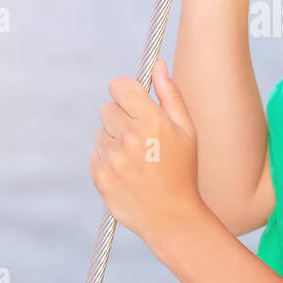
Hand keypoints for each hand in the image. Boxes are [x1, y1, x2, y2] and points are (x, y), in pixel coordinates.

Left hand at [89, 58, 204, 251]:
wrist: (172, 218)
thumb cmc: (183, 171)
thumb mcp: (187, 131)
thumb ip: (170, 94)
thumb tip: (157, 64)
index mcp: (152, 121)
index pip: (119, 87)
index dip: (126, 92)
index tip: (133, 102)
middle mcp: (129, 137)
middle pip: (107, 108)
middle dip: (121, 118)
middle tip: (141, 138)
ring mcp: (112, 158)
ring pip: (101, 133)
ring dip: (114, 141)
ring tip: (136, 160)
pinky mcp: (99, 175)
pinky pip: (95, 154)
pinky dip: (107, 160)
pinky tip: (127, 173)